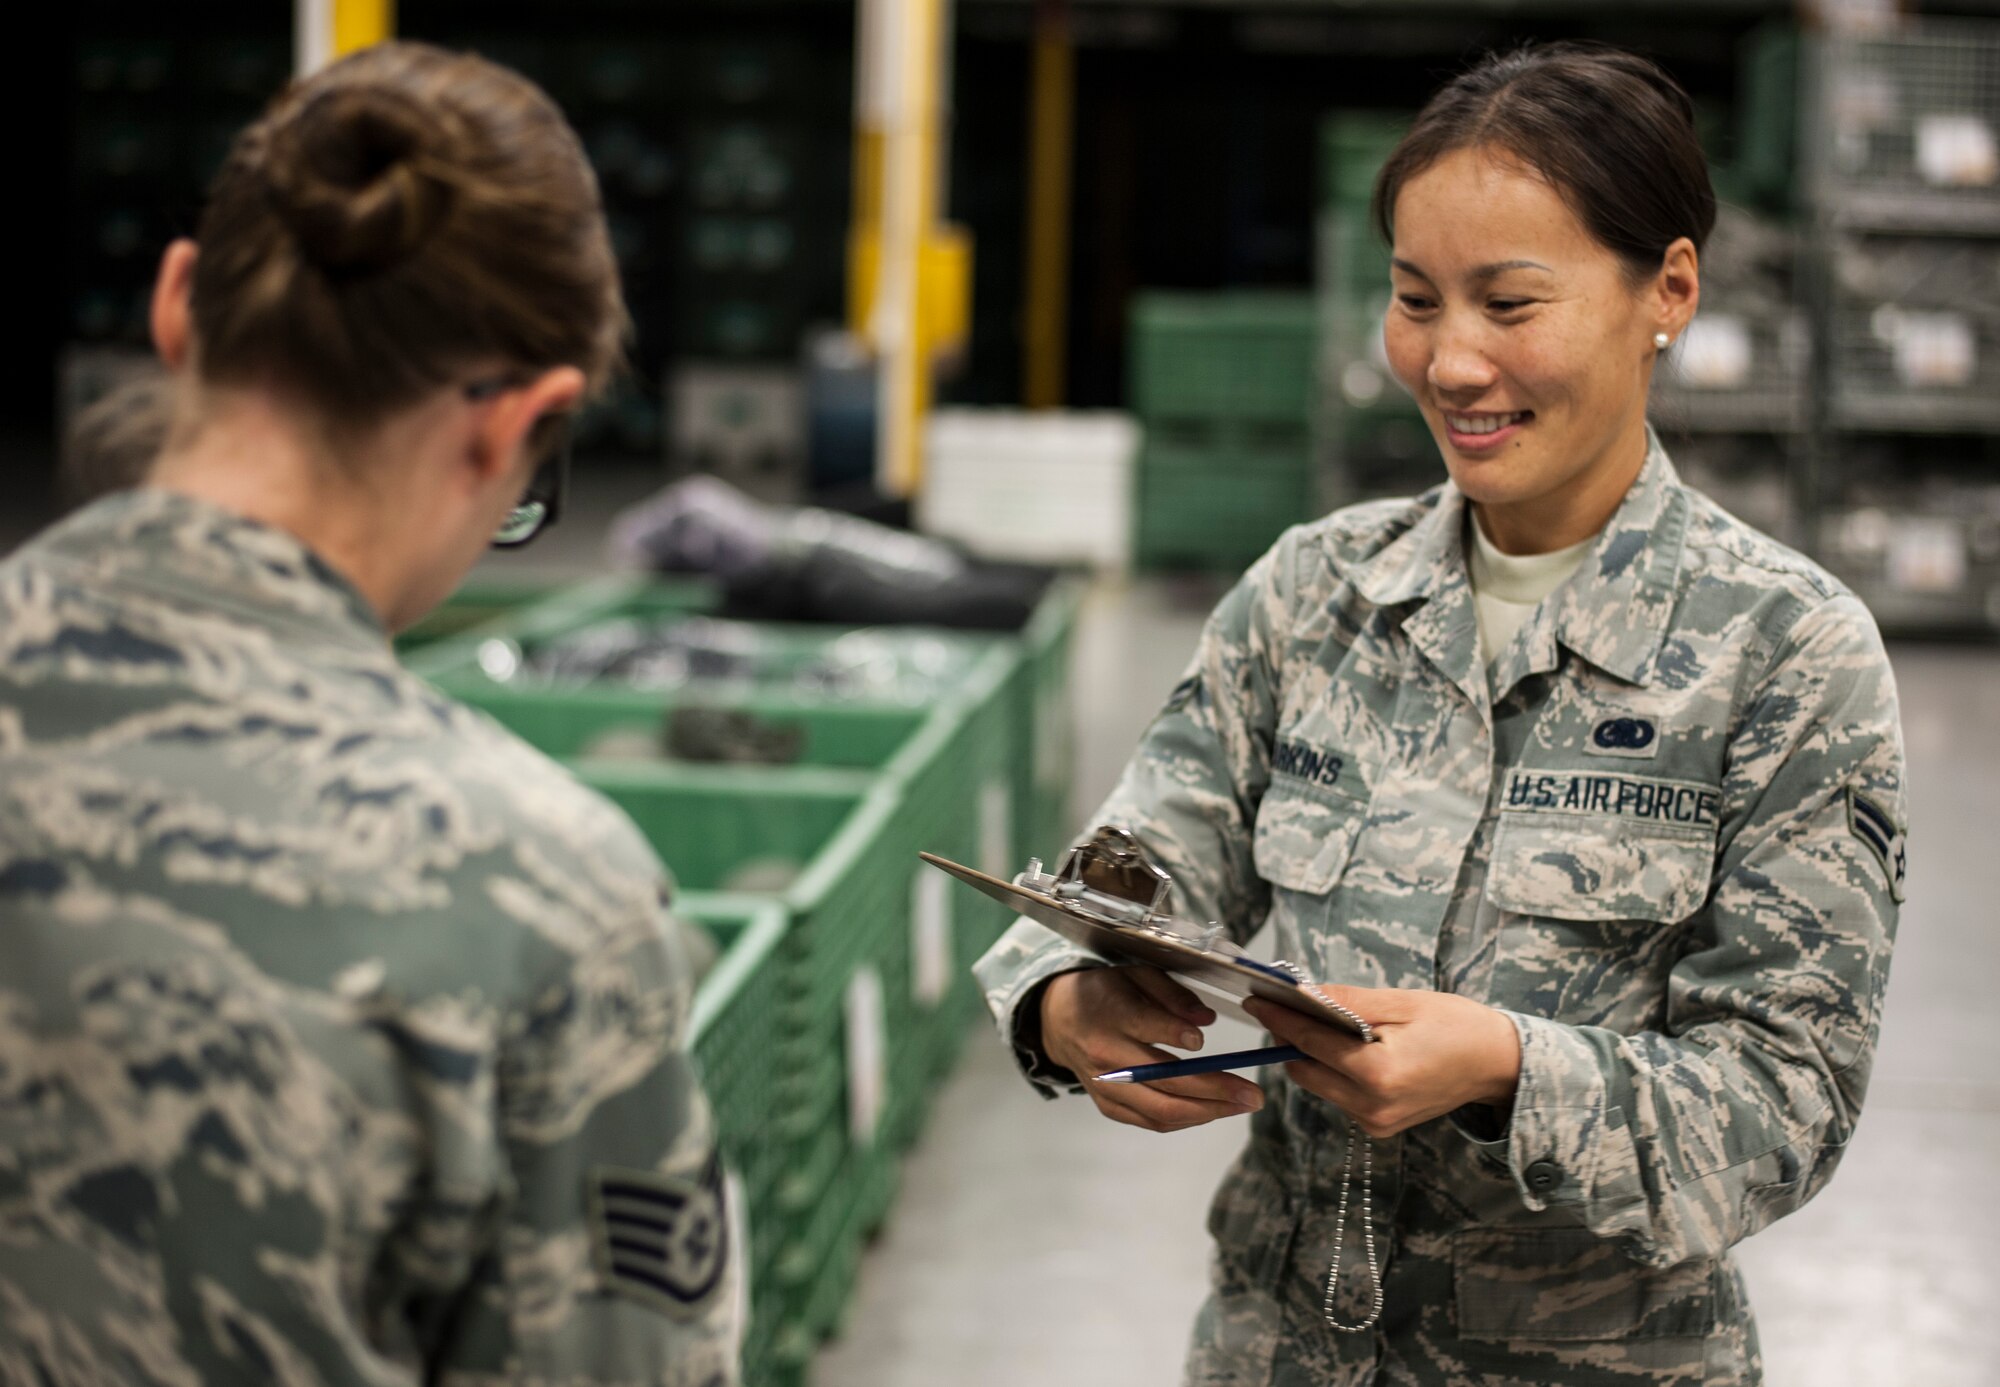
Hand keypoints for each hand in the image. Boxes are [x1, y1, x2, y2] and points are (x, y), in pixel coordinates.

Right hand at [1040, 967, 1265, 1132]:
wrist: (1059, 1020)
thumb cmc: (1106, 992)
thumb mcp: (1136, 975)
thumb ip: (1172, 994)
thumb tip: (1205, 1022)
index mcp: (1110, 1014)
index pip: (1145, 1026)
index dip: (1174, 1034)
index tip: (1202, 1041)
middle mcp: (1105, 1056)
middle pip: (1163, 1080)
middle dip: (1214, 1090)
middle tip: (1253, 1094)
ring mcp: (1106, 1088)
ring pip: (1161, 1110)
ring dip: (1208, 1112)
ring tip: (1242, 1105)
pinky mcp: (1109, 1106)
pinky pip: (1152, 1121)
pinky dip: (1186, 1119)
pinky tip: (1213, 1111)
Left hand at [1243, 985, 1520, 1138]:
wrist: (1498, 1065)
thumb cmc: (1457, 1026)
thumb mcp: (1401, 1003)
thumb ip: (1347, 1002)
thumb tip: (1303, 993)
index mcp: (1378, 1074)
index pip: (1311, 1043)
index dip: (1279, 1018)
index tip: (1255, 999)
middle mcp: (1372, 1107)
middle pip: (1305, 1069)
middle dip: (1290, 1037)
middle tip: (1283, 1006)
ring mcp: (1376, 1122)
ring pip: (1318, 1084)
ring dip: (1310, 1055)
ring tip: (1315, 1022)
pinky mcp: (1380, 1127)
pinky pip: (1339, 1095)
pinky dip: (1332, 1070)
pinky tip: (1344, 1047)